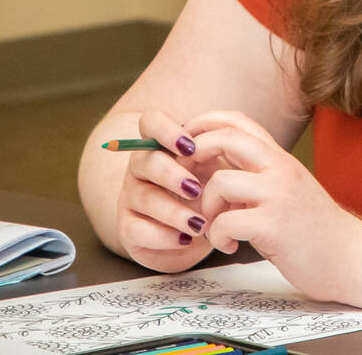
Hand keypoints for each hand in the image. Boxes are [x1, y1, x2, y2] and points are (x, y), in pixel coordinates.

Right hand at [112, 110, 222, 271]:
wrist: (196, 232)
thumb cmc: (209, 192)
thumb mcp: (219, 169)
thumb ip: (223, 153)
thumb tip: (234, 145)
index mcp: (161, 144)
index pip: (150, 122)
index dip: (166, 130)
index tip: (190, 147)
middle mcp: (141, 166)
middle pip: (146, 160)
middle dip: (172, 175)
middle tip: (196, 189)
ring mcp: (131, 196)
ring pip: (143, 197)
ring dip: (173, 211)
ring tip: (199, 224)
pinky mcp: (128, 228)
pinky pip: (136, 229)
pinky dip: (164, 236)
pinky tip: (186, 239)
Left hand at [186, 110, 361, 302]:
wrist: (352, 258)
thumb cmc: (314, 229)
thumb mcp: (285, 190)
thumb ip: (256, 175)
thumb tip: (212, 166)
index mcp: (280, 159)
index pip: (238, 121)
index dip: (205, 123)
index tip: (186, 144)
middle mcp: (280, 169)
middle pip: (225, 137)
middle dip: (195, 154)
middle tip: (188, 181)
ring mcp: (278, 195)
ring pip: (220, 181)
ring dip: (206, 206)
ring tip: (214, 225)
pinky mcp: (274, 226)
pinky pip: (226, 221)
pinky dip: (217, 235)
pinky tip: (228, 245)